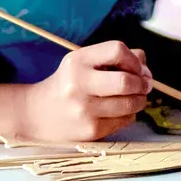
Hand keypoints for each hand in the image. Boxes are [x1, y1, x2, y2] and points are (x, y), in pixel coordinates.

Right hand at [20, 41, 152, 142]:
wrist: (36, 115)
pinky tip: (121, 111)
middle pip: (126, 81)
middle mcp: (79, 84)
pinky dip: (129, 114)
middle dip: (142, 83)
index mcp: (77, 61)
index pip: (117, 50)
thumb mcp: (83, 62)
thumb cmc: (67, 84)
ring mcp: (84, 109)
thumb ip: (113, 57)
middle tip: (144, 84)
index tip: (137, 67)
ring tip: (136, 97)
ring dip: (140, 100)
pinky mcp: (90, 130)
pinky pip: (124, 120)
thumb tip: (143, 61)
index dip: (133, 59)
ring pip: (130, 104)